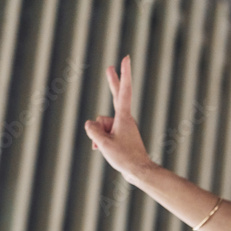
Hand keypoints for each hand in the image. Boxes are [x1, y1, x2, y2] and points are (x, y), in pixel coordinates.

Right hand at [84, 55, 154, 185]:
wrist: (139, 172)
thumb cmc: (124, 157)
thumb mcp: (103, 143)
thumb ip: (93, 130)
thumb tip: (90, 124)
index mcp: (124, 117)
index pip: (123, 91)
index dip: (124, 74)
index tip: (126, 58)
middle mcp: (125, 119)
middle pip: (115, 97)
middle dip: (112, 82)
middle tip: (109, 66)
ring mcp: (123, 127)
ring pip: (103, 124)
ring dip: (99, 135)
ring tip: (107, 148)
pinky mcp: (122, 136)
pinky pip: (105, 133)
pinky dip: (101, 141)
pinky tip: (102, 150)